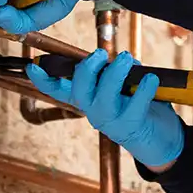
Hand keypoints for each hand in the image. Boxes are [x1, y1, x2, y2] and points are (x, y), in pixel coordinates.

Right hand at [27, 50, 184, 168]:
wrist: (158, 140)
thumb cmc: (136, 105)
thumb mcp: (120, 86)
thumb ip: (113, 72)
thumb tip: (120, 59)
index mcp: (87, 99)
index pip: (60, 90)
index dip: (45, 80)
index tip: (33, 67)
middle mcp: (93, 111)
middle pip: (80, 91)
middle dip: (87, 69)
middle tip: (101, 53)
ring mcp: (110, 121)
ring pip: (104, 98)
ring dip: (114, 75)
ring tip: (128, 58)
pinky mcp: (131, 126)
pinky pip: (134, 106)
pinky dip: (144, 89)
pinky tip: (151, 79)